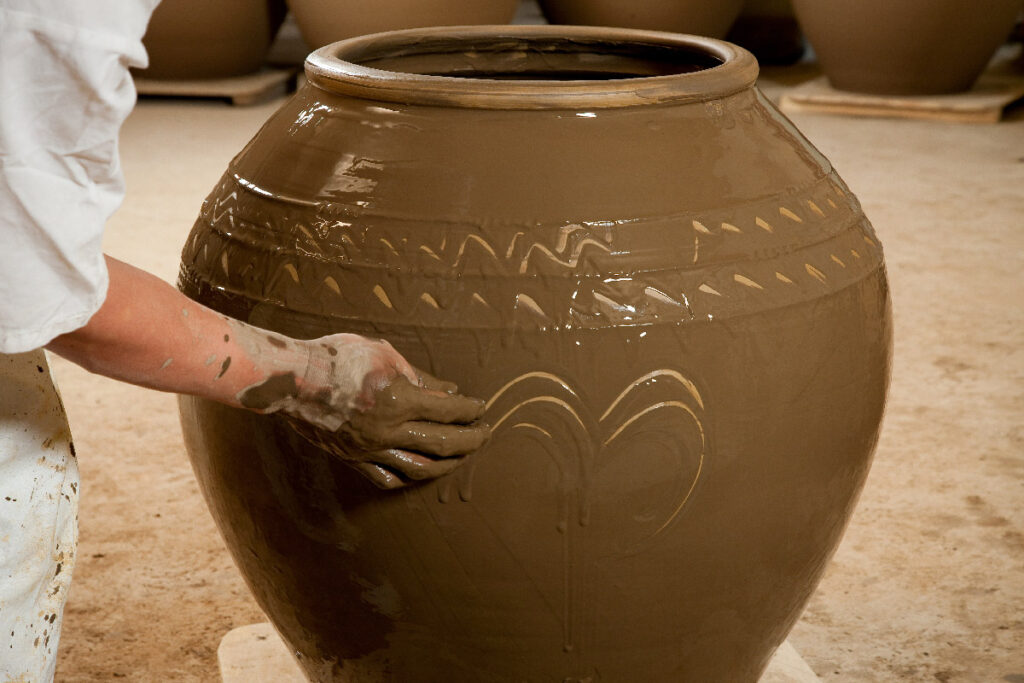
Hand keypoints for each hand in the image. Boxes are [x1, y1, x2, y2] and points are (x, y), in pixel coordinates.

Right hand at [240, 332, 488, 488]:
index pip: (449, 411)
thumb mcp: (386, 354)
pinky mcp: (354, 459)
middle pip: (442, 443)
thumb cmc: (340, 357)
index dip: (471, 410)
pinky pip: (387, 478)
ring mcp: (370, 449)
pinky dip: (409, 478)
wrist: (292, 378)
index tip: (482, 408)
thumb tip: (451, 393)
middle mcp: (388, 430)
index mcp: (399, 399)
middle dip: (470, 440)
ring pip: (420, 468)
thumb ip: (421, 377)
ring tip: (461, 456)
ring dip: (448, 464)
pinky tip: (421, 472)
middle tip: (485, 434)